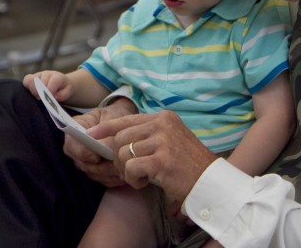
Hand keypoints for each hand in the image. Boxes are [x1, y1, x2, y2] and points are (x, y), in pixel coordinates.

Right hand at [23, 70, 70, 101]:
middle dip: (39, 90)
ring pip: (30, 80)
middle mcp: (46, 74)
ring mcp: (37, 76)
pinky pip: (25, 82)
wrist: (61, 85)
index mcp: (56, 76)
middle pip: (39, 79)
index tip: (50, 97)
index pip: (53, 81)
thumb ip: (63, 94)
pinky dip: (27, 89)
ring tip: (37, 97)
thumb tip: (54, 97)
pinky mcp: (31, 80)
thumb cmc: (64, 89)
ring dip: (33, 90)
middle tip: (42, 99)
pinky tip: (33, 96)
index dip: (51, 89)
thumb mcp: (68, 92)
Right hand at [63, 99, 137, 186]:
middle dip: (101, 166)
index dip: (83, 153)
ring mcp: (84, 162)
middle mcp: (75, 149)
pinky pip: (103, 180)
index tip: (96, 156)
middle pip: (83, 164)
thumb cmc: (114, 115)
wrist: (120, 120)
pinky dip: (114, 179)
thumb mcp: (111, 116)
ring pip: (94, 174)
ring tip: (125, 168)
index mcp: (74, 130)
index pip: (71, 145)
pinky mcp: (95, 172)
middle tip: (118, 164)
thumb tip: (100, 146)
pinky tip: (125, 173)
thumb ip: (105, 129)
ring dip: (109, 174)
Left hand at [89, 110, 216, 203]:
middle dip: (118, 158)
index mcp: (163, 117)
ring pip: (123, 154)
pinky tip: (146, 182)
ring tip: (142, 178)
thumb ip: (146, 136)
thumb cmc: (188, 164)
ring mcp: (162, 140)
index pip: (127, 119)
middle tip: (130, 172)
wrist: (209, 181)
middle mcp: (162, 124)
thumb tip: (115, 141)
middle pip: (121, 138)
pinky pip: (131, 168)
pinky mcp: (161, 159)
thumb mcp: (169, 140)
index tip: (91, 135)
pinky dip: (134, 179)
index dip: (106, 128)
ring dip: (127, 172)